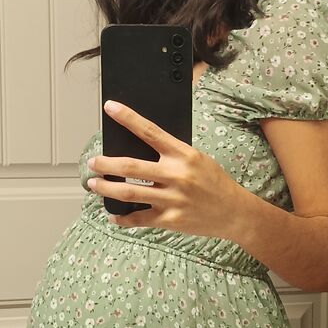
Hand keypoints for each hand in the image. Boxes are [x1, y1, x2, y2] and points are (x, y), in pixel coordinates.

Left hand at [87, 100, 245, 236]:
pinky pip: (139, 219)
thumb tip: (139, 148)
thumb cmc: (215, 183)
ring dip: (106, 188)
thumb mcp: (198, 160)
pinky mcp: (170, 219)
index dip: (127, 118)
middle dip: (106, 164)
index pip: (150, 131)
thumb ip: (172, 155)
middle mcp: (176, 175)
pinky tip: (113, 215)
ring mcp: (172, 199)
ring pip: (129, 193)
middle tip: (92, 162)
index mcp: (183, 155)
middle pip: (131, 167)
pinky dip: (122, 218)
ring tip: (94, 184)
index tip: (110, 108)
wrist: (235, 212)